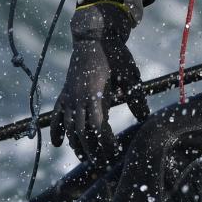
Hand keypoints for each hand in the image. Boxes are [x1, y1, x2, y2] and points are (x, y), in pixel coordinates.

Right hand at [49, 3, 149, 165]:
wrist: (95, 37)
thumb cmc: (115, 55)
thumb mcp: (130, 74)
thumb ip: (136, 97)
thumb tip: (145, 117)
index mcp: (95, 94)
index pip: (98, 127)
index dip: (105, 142)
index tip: (114, 152)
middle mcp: (78, 98)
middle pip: (82, 132)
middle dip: (92, 150)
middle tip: (103, 163)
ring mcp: (69, 96)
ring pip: (69, 127)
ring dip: (77, 144)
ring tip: (87, 158)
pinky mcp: (64, 93)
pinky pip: (57, 116)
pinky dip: (56, 131)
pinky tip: (58, 144)